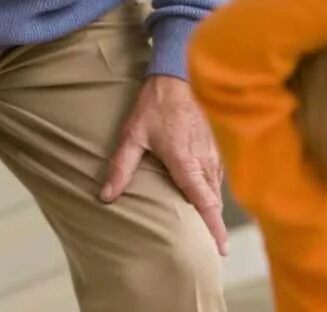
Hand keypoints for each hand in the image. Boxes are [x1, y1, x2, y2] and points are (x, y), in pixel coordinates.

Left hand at [100, 75, 227, 254]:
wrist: (175, 77)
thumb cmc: (154, 106)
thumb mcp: (132, 136)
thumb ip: (120, 168)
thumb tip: (106, 196)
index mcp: (186, 163)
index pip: (205, 203)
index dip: (213, 228)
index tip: (220, 249)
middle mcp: (204, 161)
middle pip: (212, 201)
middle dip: (213, 224)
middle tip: (210, 247)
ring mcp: (212, 153)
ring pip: (215, 189)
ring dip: (212, 207)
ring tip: (206, 227)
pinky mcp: (214, 146)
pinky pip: (216, 176)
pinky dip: (212, 190)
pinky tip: (203, 196)